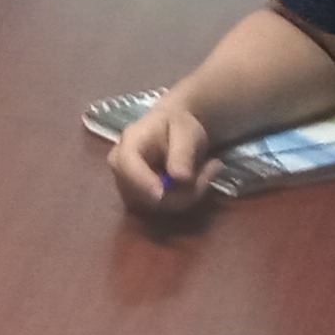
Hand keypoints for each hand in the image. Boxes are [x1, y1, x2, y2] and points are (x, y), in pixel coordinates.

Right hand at [109, 93, 222, 215]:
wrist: (174, 130)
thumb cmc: (177, 125)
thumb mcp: (187, 131)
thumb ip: (182, 153)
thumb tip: (180, 178)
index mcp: (129, 142)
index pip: (127, 164)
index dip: (141, 180)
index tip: (161, 193)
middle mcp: (120, 167)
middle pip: (143, 193)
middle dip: (181, 191)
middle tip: (214, 167)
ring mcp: (127, 186)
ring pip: (157, 206)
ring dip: (188, 195)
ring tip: (209, 169)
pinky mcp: (139, 201)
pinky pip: (164, 209)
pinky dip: (186, 199)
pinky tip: (198, 181)